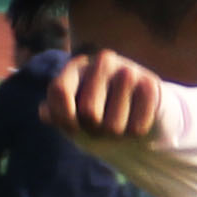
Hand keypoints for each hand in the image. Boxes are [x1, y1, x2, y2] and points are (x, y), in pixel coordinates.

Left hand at [44, 47, 167, 140]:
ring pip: (113, 126)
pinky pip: (136, 128)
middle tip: (100, 124)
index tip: (72, 126)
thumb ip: (56, 115)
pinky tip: (135, 120)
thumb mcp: (71, 118)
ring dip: (114, 134)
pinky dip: (133, 134)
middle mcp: (102, 62)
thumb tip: (45, 113)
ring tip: (118, 121)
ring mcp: (128, 71)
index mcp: (76, 67)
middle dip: (93, 129)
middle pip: (89, 113)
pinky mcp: (151, 86)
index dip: (64, 118)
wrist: (136, 115)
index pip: (60, 91)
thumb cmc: (96, 116)